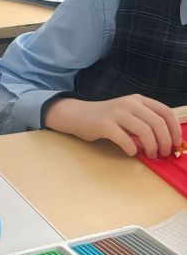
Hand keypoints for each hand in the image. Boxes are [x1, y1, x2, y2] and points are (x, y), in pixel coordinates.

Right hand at [44, 95, 181, 157]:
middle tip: (164, 153)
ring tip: (150, 155)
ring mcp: (117, 113)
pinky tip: (132, 152)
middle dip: (165, 141)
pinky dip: (132, 148)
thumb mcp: (129, 114)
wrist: (79, 115)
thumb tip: (166, 140)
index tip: (176, 143)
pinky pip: (125, 139)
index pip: (166, 112)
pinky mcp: (104, 124)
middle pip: (157, 123)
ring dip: (151, 147)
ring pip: (144, 131)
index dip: (174, 129)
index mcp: (139, 100)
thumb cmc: (107, 118)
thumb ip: (145, 122)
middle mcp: (130, 103)